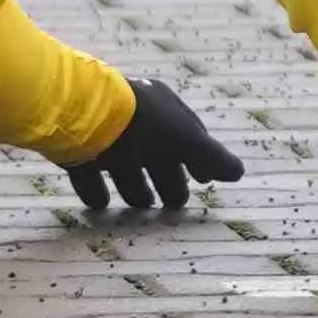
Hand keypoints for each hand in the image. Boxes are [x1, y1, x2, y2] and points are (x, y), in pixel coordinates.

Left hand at [63, 77, 244, 210]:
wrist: (83, 115)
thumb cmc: (143, 122)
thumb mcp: (186, 138)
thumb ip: (211, 157)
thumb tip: (239, 173)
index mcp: (164, 110)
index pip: (187, 136)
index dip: (199, 159)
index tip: (206, 181)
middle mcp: (135, 121)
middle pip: (157, 155)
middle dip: (169, 179)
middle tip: (174, 206)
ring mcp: (105, 136)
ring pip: (125, 167)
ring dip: (135, 188)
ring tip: (142, 207)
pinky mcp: (78, 151)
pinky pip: (89, 174)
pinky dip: (96, 191)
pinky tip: (102, 205)